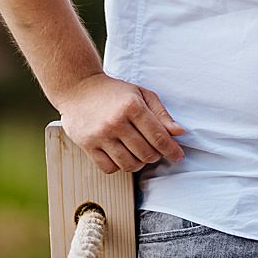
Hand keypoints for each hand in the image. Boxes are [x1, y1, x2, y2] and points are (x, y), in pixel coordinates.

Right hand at [57, 72, 187, 174]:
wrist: (78, 89)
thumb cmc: (114, 92)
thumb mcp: (141, 94)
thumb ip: (161, 114)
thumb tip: (179, 132)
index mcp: (133, 107)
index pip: (159, 137)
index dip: (172, 150)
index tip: (178, 156)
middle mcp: (116, 122)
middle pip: (146, 153)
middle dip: (156, 156)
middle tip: (155, 150)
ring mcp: (100, 135)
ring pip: (129, 164)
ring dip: (139, 163)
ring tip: (139, 153)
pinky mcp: (87, 145)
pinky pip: (109, 168)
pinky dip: (119, 166)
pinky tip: (121, 155)